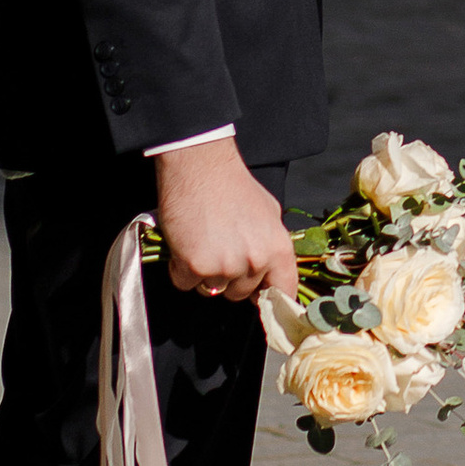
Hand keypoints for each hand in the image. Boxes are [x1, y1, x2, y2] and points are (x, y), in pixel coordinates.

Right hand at [151, 137, 297, 303]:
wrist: (200, 166)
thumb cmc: (233, 185)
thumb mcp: (269, 213)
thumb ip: (272, 247)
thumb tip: (271, 273)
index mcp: (278, 249)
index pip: (283, 290)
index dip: (271, 297)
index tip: (261, 299)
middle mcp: (254, 262)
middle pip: (241, 294)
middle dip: (230, 277)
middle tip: (221, 248)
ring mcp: (224, 267)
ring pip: (212, 290)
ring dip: (205, 274)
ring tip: (203, 241)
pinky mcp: (194, 266)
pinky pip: (185, 284)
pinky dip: (181, 269)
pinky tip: (186, 244)